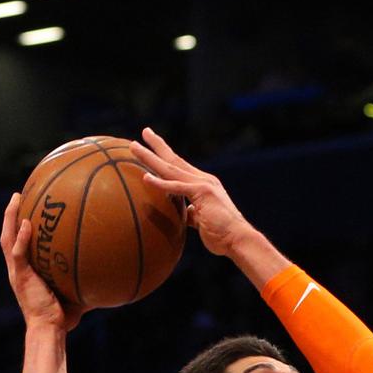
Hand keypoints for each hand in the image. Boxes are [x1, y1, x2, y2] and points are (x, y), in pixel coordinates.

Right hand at [0, 192, 85, 332]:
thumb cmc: (64, 317)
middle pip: (9, 235)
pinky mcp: (21, 278)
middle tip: (18, 195)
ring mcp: (17, 272)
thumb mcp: (77, 292)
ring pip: (8, 239)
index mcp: (26, 271)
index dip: (20, 226)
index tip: (28, 207)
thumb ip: (88, 279)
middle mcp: (18, 269)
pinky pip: (18, 253)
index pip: (19, 243)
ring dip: (10, 218)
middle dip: (11, 214)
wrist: (50, 330)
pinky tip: (27, 224)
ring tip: (16, 198)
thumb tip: (112, 272)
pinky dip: (21, 238)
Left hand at [131, 128, 255, 259]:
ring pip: (171, 168)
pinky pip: (176, 187)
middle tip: (144, 132)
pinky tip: (145, 177)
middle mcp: (204, 180)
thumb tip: (186, 213)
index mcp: (204, 185)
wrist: (239, 240)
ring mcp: (203, 185)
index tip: (153, 145)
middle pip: (175, 159)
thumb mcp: (203, 220)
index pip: (180, 167)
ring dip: (150, 156)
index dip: (166, 156)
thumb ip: (193, 213)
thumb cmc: (222, 235)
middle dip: (157, 145)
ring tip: (133, 146)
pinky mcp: (202, 194)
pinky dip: (160, 183)